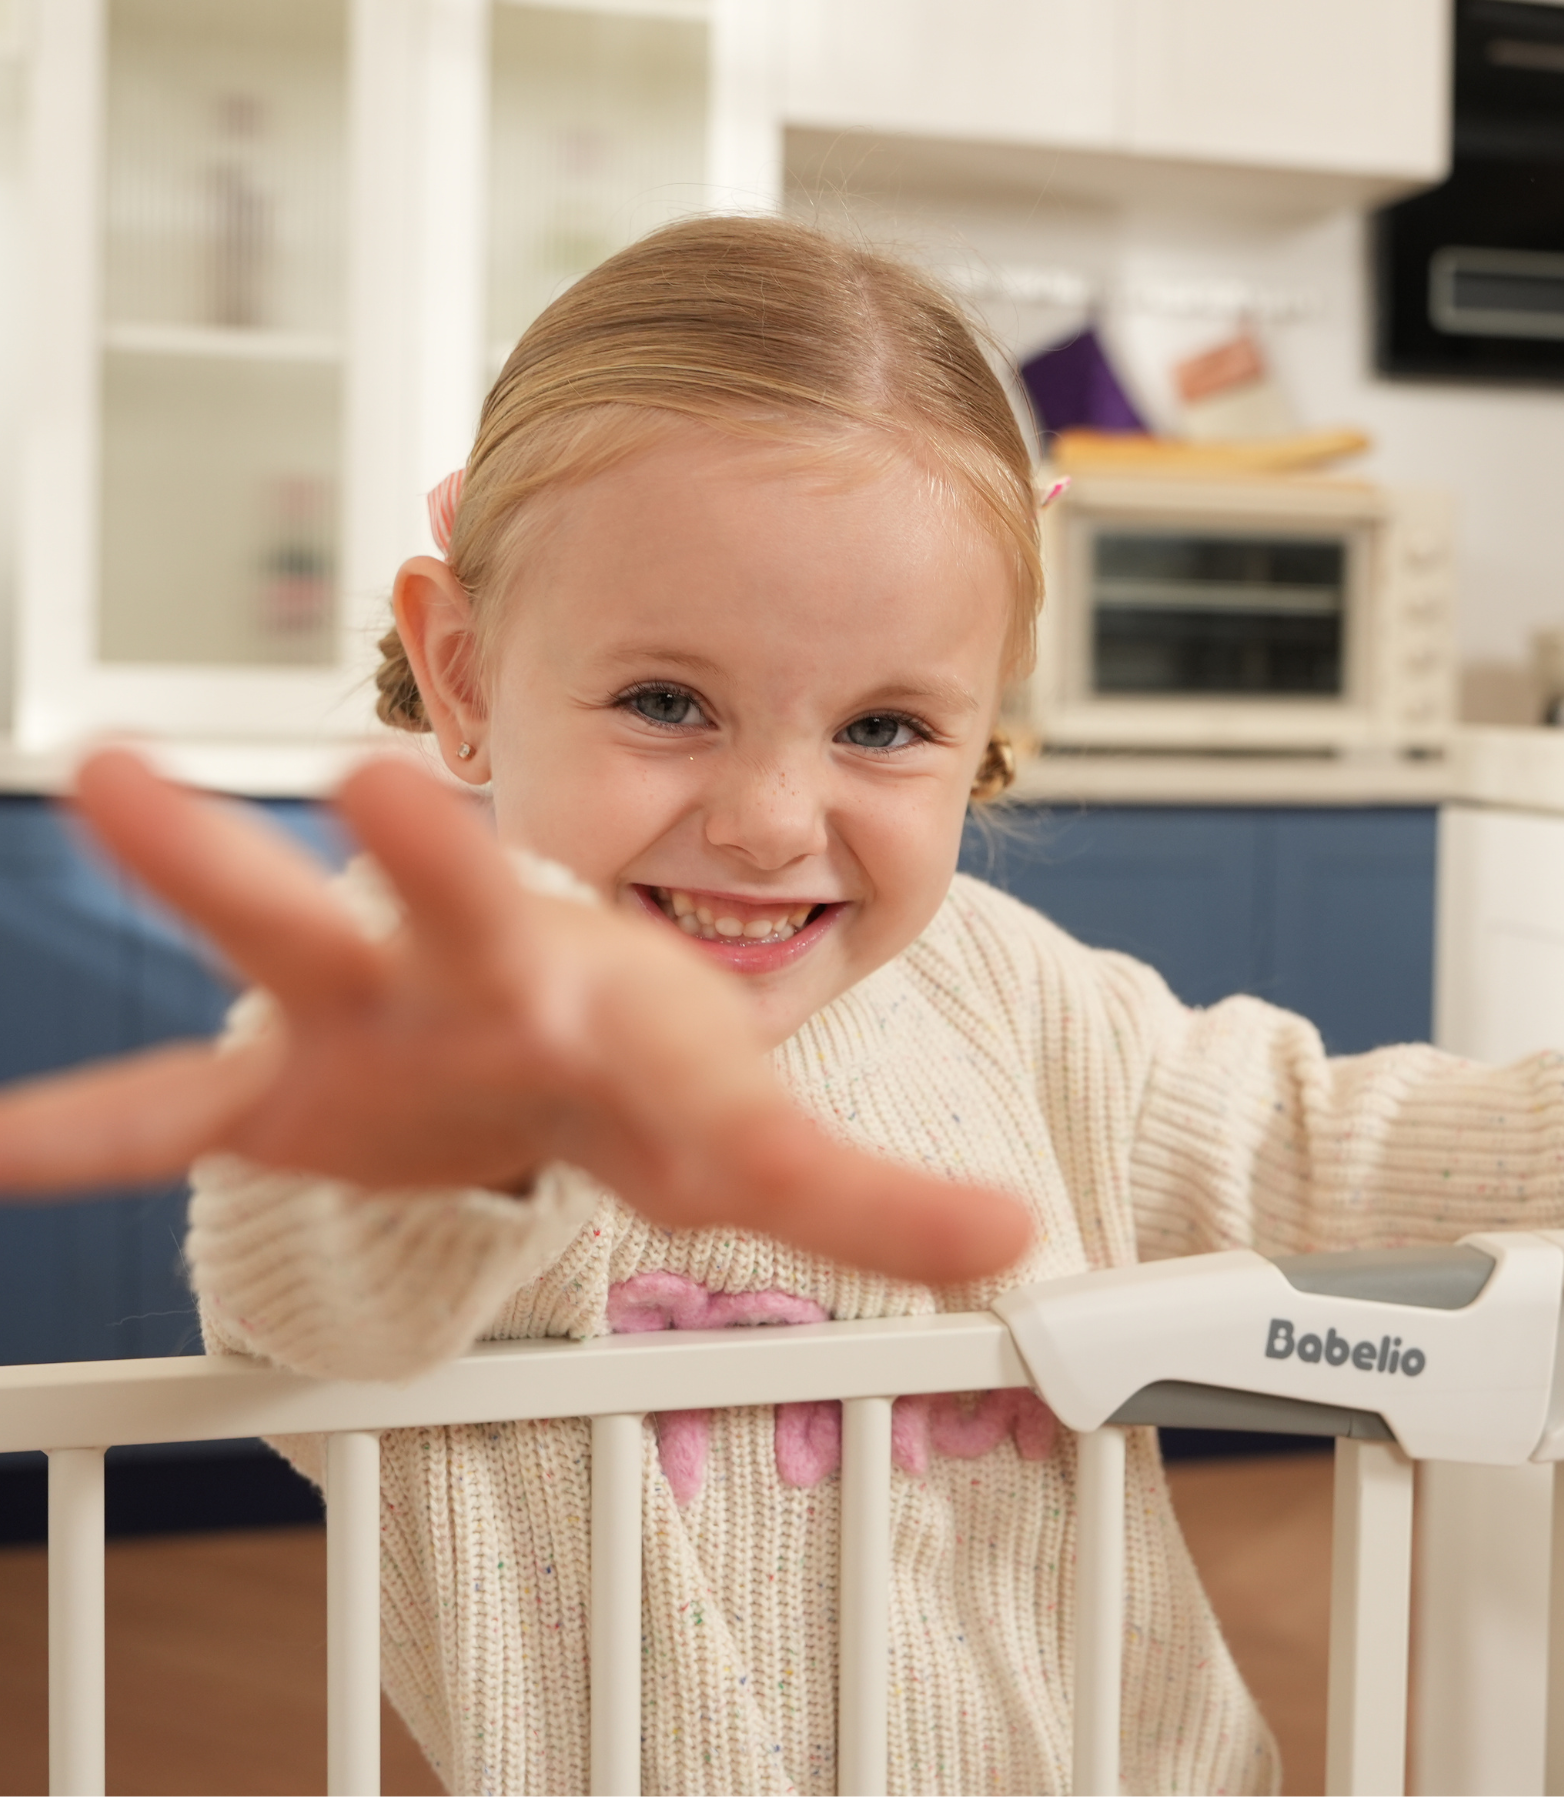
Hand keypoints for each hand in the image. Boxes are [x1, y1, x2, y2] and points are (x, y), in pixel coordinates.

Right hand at [0, 751, 1031, 1285]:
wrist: (559, 1068)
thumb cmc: (649, 1082)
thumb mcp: (755, 1144)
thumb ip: (875, 1205)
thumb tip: (1023, 1244)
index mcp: (566, 980)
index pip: (529, 927)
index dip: (451, 854)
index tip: (379, 766)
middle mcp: (461, 975)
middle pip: (422, 902)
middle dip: (387, 847)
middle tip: (334, 770)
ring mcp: (365, 1025)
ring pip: (277, 944)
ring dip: (200, 869)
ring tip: (111, 777)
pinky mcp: (290, 1097)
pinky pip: (167, 1115)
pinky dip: (90, 1129)